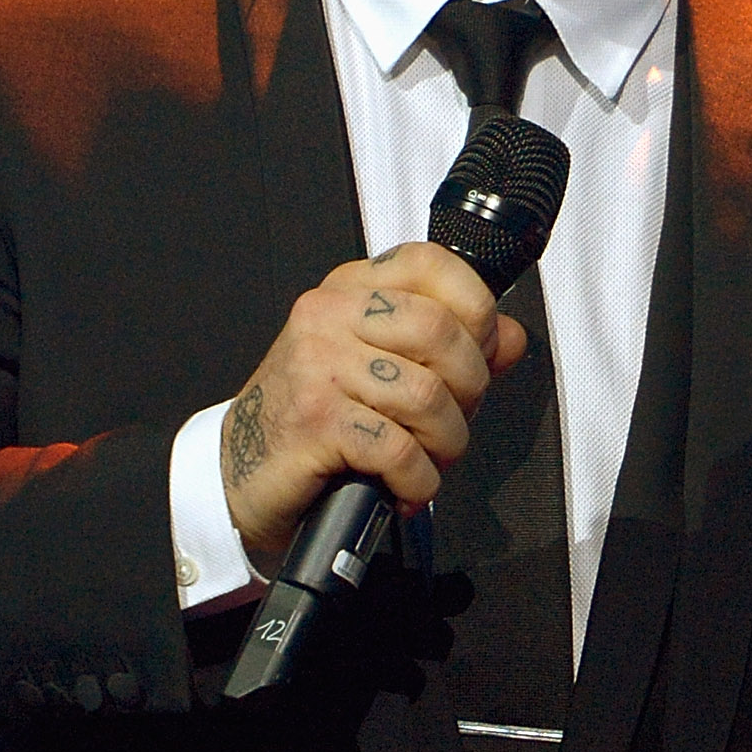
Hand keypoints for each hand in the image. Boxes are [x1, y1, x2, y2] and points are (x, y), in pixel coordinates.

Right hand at [219, 244, 529, 561]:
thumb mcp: (382, 369)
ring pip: (427, 394)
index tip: (479, 352)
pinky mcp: (313, 420)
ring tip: (428, 459)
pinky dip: (418, 479)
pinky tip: (406, 487)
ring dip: (446, 443)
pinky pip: (398, 448)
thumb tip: (510, 338)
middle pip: (443, 332)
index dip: (476, 310)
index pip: (433, 264)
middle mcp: (329, 316)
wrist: (241, 472)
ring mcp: (317, 364)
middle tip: (451, 422)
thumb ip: (452, 349)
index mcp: (350, 290)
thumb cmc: (314, 419)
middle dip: (470, 390)